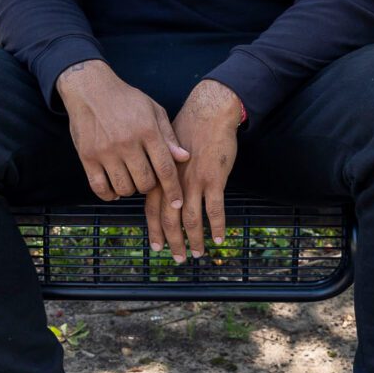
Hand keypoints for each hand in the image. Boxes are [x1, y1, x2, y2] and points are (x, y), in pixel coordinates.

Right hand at [56, 60, 191, 259]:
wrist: (90, 89)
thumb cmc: (126, 100)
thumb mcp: (153, 110)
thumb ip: (168, 136)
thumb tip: (185, 158)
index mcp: (147, 130)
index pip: (165, 168)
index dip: (173, 190)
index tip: (177, 203)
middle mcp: (127, 142)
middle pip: (145, 183)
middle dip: (150, 187)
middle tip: (147, 179)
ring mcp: (105, 151)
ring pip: (124, 188)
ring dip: (130, 190)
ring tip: (130, 180)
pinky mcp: (87, 157)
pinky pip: (100, 188)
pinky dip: (109, 194)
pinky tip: (114, 188)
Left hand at [170, 79, 243, 258]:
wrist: (209, 113)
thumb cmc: (189, 129)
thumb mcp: (167, 150)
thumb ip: (163, 173)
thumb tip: (161, 192)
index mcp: (161, 176)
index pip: (152, 209)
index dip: (154, 230)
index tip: (156, 246)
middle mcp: (174, 182)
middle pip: (170, 220)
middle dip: (173, 242)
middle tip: (178, 259)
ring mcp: (194, 182)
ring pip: (192, 220)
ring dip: (195, 240)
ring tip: (198, 254)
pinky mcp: (214, 179)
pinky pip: (215, 210)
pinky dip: (218, 227)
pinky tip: (221, 239)